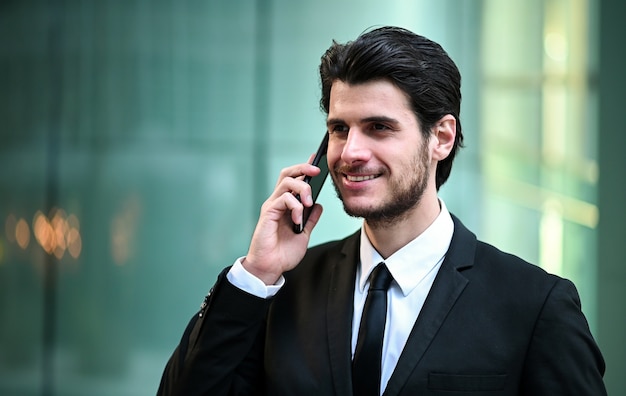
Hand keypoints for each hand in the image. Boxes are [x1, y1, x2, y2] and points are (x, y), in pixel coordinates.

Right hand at [243, 162, 323, 284]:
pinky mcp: (268, 213)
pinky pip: (283, 199)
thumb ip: (310, 219)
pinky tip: (298, 218)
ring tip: (308, 202)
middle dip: (303, 168)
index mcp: (286, 205)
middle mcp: (277, 202)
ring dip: (302, 188)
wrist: (271, 268)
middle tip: (317, 171)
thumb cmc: (283, 253)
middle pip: (288, 174)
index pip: (294, 180)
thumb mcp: (304, 235)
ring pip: (286, 182)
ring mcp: (272, 206)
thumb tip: (318, 205)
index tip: (317, 160)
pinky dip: (295, 205)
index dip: (304, 168)